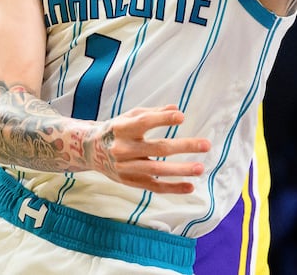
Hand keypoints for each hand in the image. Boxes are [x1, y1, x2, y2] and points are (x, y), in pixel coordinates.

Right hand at [85, 104, 210, 193]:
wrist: (90, 151)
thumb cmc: (116, 129)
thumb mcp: (129, 116)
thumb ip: (153, 113)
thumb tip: (177, 109)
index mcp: (122, 128)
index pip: (144, 123)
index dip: (163, 119)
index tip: (181, 117)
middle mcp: (123, 149)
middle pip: (157, 148)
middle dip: (184, 146)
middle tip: (206, 145)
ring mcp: (126, 167)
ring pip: (158, 170)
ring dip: (181, 170)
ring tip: (200, 168)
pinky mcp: (130, 181)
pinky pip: (154, 187)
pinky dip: (172, 188)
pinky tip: (190, 187)